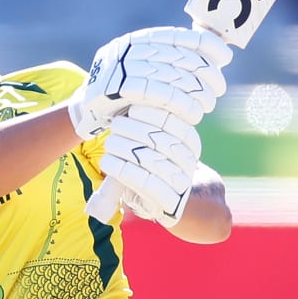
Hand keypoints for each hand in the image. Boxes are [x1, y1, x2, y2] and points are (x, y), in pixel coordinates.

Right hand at [65, 26, 232, 138]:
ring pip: (172, 77)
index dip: (206, 45)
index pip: (180, 36)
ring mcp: (121, 68)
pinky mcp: (115, 89)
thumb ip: (174, 59)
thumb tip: (215, 48)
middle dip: (206, 74)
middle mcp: (130, 49)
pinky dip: (181, 104)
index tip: (226, 57)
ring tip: (207, 105)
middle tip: (218, 89)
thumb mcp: (147, 67)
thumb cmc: (126, 89)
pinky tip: (193, 114)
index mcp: (140, 39)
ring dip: (197, 93)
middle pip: (180, 58)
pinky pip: (158, 93)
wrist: (88, 109)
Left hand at [98, 106, 201, 226]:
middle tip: (115, 125)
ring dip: (124, 148)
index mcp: (190, 142)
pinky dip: (123, 171)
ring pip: (150, 160)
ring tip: (109, 143)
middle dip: (134, 129)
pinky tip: (108, 163)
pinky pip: (145, 183)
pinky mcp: (170, 202)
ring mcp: (181, 182)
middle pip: (160, 138)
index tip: (131, 108)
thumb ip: (147, 123)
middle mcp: (189, 161)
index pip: (175, 120)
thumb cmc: (152, 164)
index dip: (152, 111)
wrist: (169, 202)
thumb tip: (129, 96)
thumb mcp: (154, 140)